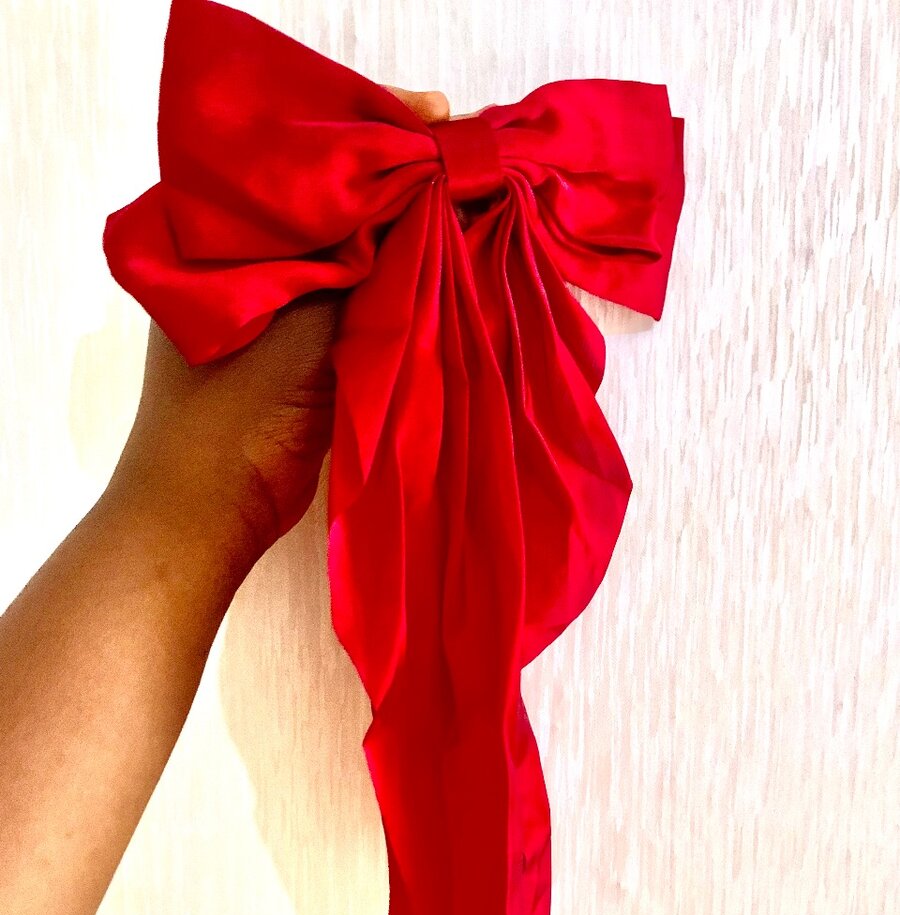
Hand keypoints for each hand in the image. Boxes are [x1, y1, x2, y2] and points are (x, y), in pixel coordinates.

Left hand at [107, 85, 451, 573]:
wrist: (207, 513)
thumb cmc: (238, 414)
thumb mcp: (313, 322)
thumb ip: (375, 264)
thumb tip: (442, 195)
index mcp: (223, 225)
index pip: (312, 155)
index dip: (382, 139)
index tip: (448, 131)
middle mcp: (245, 254)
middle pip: (338, 203)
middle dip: (403, 192)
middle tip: (469, 179)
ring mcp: (271, 302)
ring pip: (352, 253)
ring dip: (404, 243)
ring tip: (467, 216)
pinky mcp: (295, 347)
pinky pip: (355, 300)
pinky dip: (395, 290)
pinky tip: (444, 275)